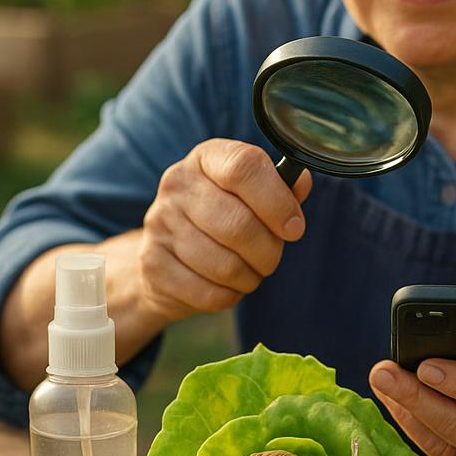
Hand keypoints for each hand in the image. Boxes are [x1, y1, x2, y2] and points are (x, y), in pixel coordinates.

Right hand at [138, 139, 311, 322]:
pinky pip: (210, 293)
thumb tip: (301, 182)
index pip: (244, 167)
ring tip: (248, 271)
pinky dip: (229, 296)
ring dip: (250, 277)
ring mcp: (160, 225)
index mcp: (205, 159)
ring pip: (226, 265)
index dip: (277, 201)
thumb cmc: (220, 219)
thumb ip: (280, 188)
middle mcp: (177, 186)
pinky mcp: (154, 264)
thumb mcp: (250, 195)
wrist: (166, 255)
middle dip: (268, 251)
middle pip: (239, 224)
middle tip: (270, 256)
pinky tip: (225, 285)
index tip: (294, 227)